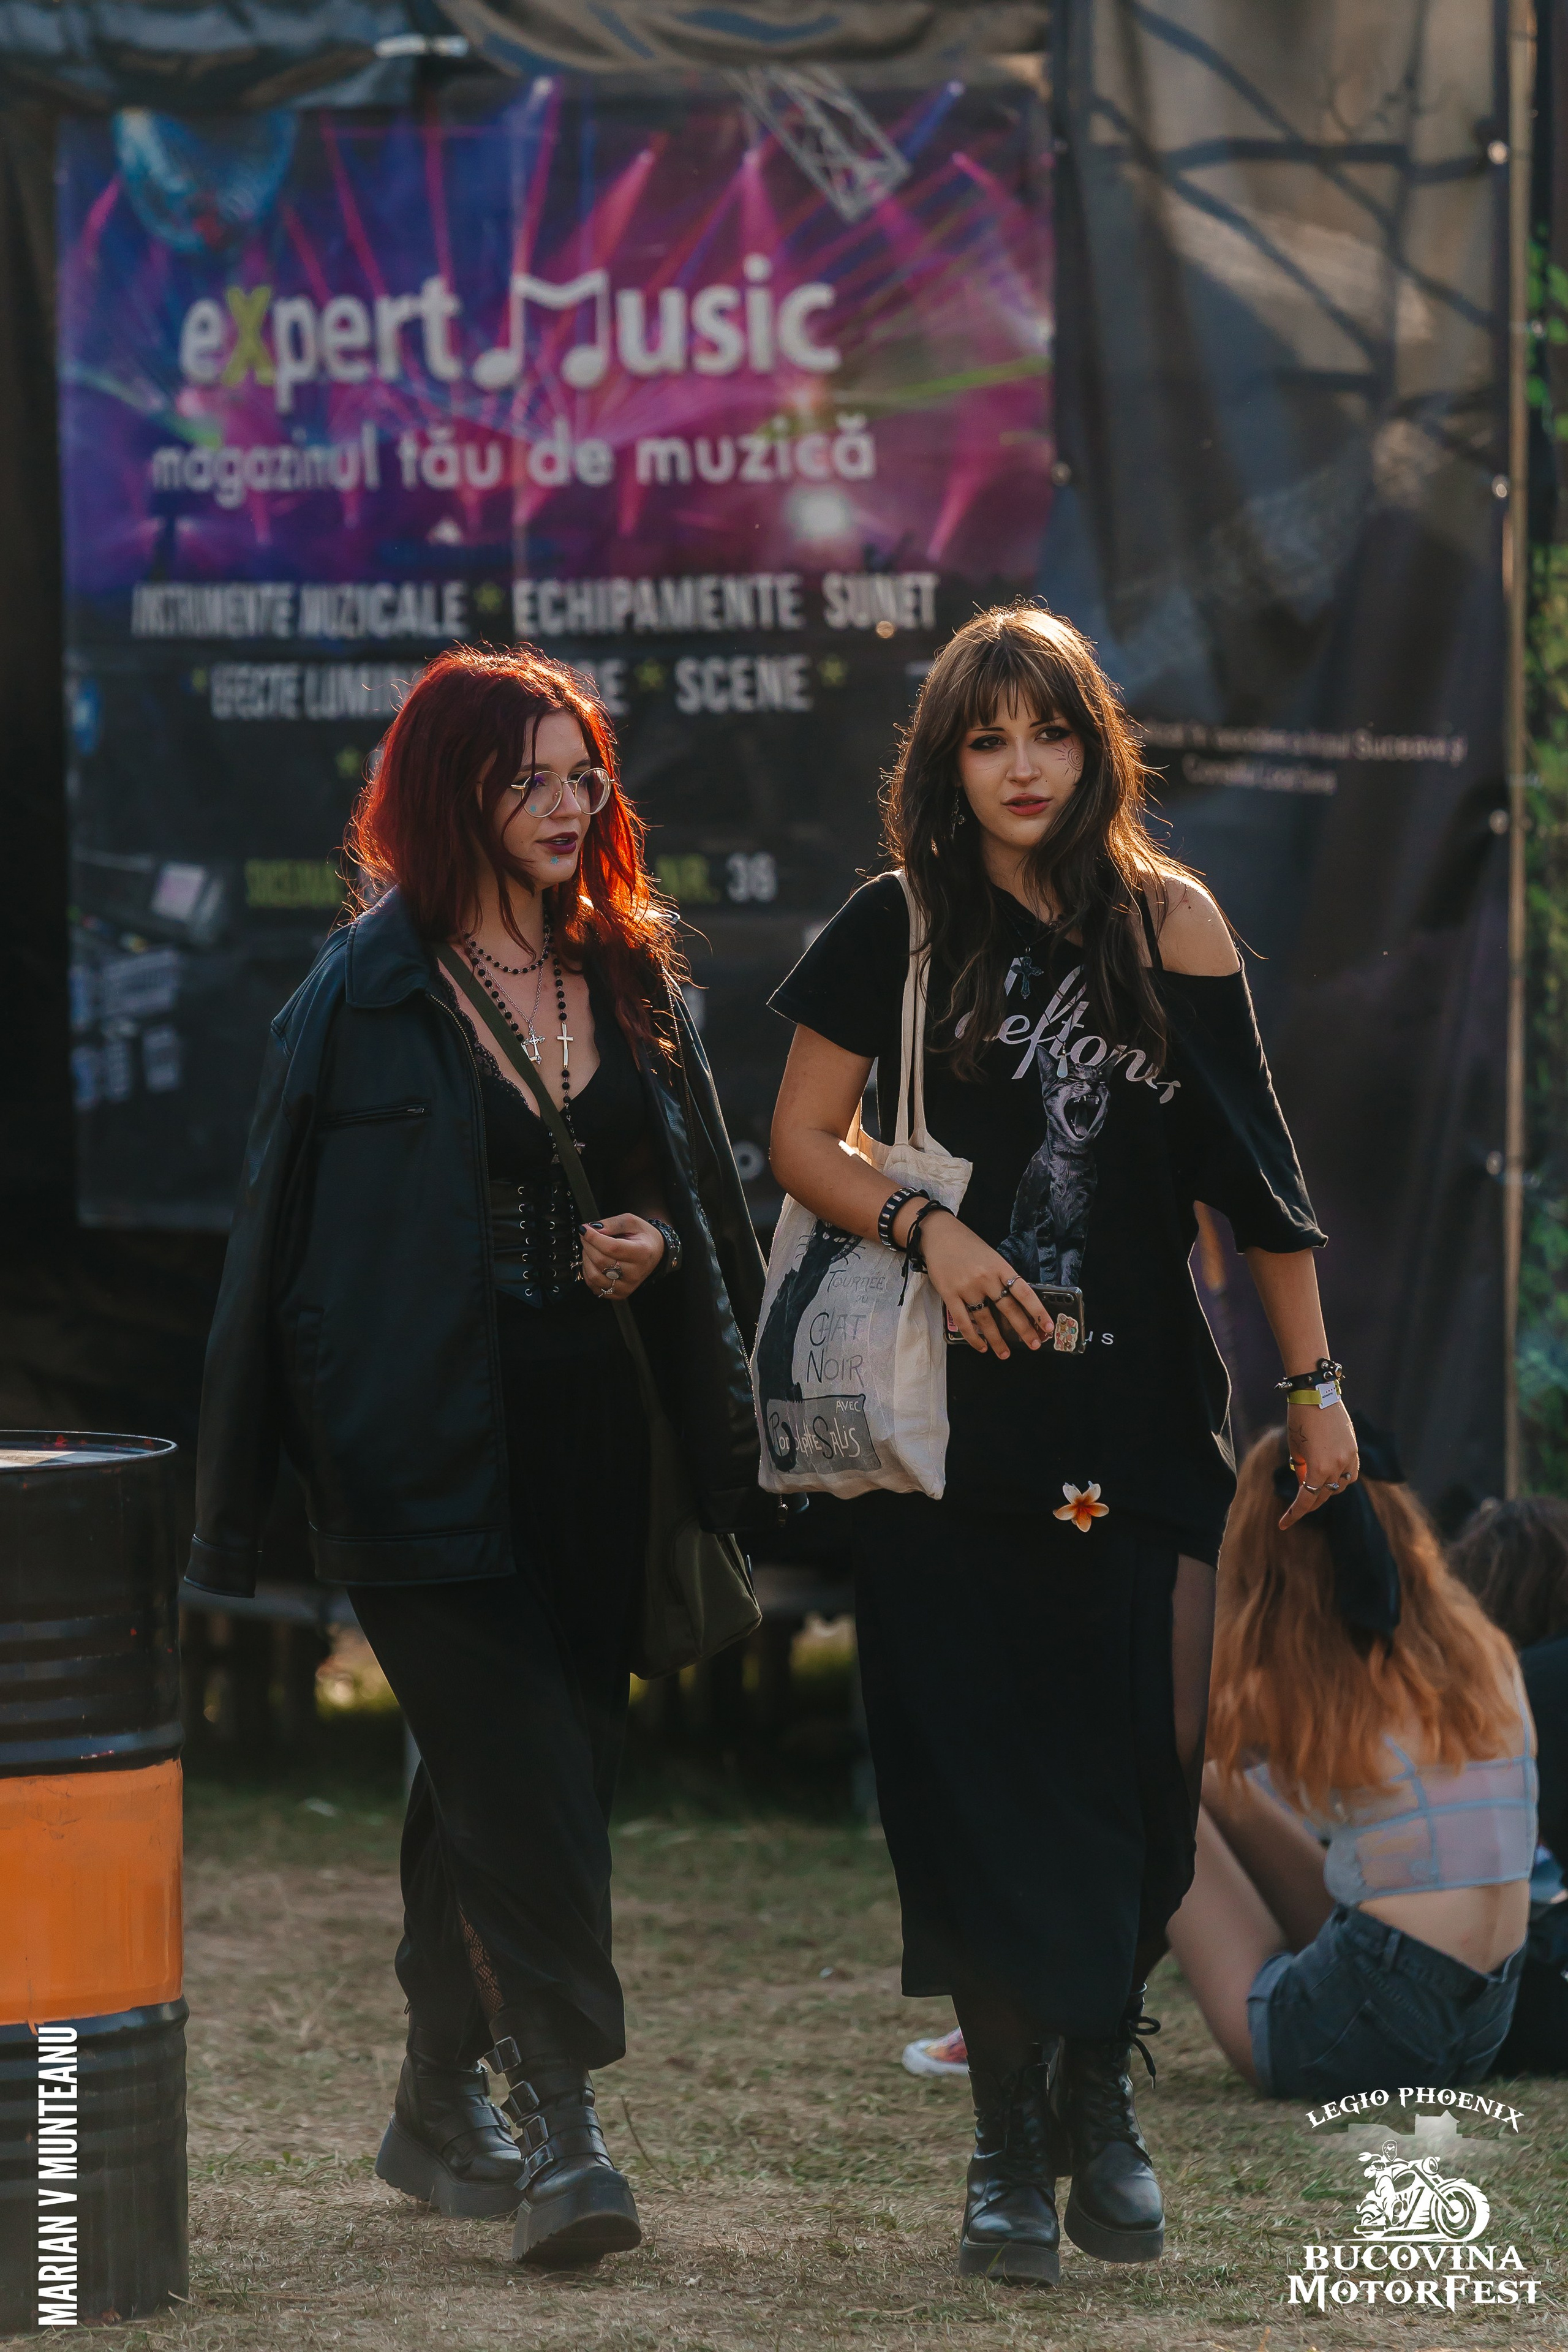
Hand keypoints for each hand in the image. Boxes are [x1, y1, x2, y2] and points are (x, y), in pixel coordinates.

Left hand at [580, 1213, 664, 1300]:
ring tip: (590, 1249)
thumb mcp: (631, 1222)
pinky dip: (588, 1273)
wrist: (655, 1253)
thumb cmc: (643, 1237)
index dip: (593, 1237)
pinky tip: (593, 1262)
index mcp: (641, 1253)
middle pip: (600, 1261)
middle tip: (586, 1236)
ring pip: (594, 1276)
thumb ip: (612, 1224)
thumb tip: (591, 1229)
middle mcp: (635, 1273)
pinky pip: (594, 1286)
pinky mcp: (619, 1293)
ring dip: (586, 1259)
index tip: (584, 1229)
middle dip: (588, 1245)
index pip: (611, 1247)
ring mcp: (627, 1286)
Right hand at [918, 1211, 1053, 1358]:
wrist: (938, 1234)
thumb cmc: (967, 1245)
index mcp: (1000, 1266)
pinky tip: (982, 1347)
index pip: (1024, 1292)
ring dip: (997, 1340)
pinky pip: (964, 1322)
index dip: (1037, 1311)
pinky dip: (974, 1338)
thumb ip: (1002, 1276)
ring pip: (986, 1320)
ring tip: (1005, 1354)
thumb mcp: (991, 1255)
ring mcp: (967, 1287)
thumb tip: (1016, 1302)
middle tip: (1034, 1344)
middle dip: (1024, 1330)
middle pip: (1009, 1309)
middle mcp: (986, 1278)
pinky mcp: (949, 1295)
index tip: (1048, 1326)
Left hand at [1278, 1398, 1358, 1527]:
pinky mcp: (1354, 1450)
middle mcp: (1336, 1467)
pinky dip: (1341, 1478)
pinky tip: (1331, 1477)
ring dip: (1327, 1489)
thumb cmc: (1298, 1420)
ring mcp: (1348, 1459)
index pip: (1307, 1501)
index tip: (1283, 1524)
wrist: (1316, 1393)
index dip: (1294, 1514)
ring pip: (1340, 1486)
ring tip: (1313, 1487)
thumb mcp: (1295, 1449)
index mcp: (1317, 1469)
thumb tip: (1306, 1485)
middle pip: (1324, 1495)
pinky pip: (1351, 1473)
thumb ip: (1301, 1470)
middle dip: (1310, 1501)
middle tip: (1297, 1506)